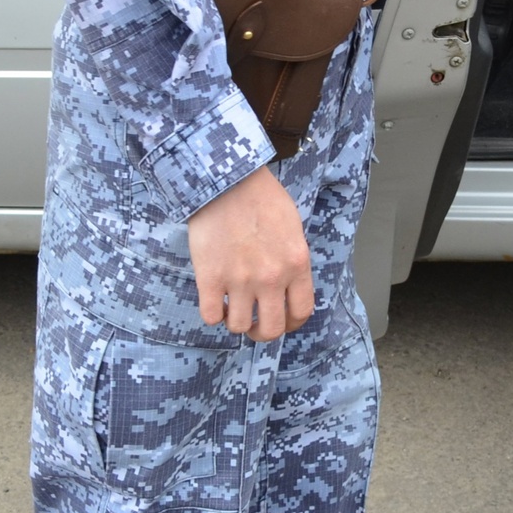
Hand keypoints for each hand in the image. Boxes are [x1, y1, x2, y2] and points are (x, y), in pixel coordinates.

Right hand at [187, 164, 314, 341]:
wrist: (227, 180)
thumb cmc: (261, 197)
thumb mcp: (293, 228)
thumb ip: (293, 260)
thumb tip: (289, 287)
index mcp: (297, 264)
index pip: (302, 312)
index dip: (291, 323)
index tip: (282, 320)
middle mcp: (272, 277)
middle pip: (272, 329)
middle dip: (263, 332)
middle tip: (255, 324)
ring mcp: (240, 280)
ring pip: (239, 327)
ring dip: (236, 321)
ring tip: (232, 307)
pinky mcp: (210, 278)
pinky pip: (212, 317)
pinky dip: (214, 314)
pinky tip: (215, 300)